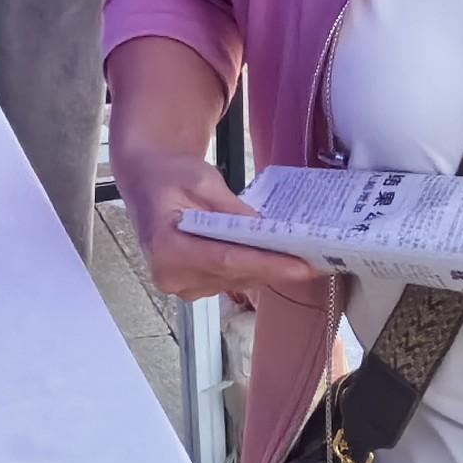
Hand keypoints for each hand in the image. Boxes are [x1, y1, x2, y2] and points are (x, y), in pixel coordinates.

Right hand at [116, 147, 315, 306]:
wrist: (147, 183)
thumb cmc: (169, 177)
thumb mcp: (202, 181)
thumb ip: (232, 211)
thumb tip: (266, 230)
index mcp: (166, 247)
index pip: (226, 260)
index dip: (268, 264)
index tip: (301, 267)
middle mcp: (170, 275)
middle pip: (234, 275)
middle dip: (275, 267)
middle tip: (316, 261)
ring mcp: (180, 285)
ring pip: (235, 281)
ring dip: (266, 270)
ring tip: (301, 259)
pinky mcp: (191, 286)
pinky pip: (229, 280)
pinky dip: (252, 269)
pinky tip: (274, 258)